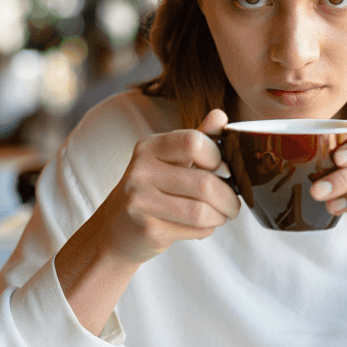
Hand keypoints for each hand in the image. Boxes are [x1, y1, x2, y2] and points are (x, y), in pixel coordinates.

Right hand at [89, 108, 240, 264]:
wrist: (114, 230)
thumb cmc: (149, 193)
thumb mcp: (168, 161)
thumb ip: (195, 139)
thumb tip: (220, 116)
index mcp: (150, 147)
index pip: (194, 142)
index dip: (218, 158)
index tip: (225, 170)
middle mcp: (141, 170)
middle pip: (204, 183)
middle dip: (229, 198)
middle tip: (233, 205)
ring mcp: (141, 200)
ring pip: (201, 211)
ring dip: (220, 216)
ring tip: (220, 216)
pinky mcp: (148, 228)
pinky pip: (194, 230)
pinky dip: (206, 230)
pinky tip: (200, 227)